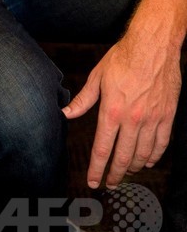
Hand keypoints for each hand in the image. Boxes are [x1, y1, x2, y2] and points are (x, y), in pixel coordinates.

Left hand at [63, 29, 180, 187]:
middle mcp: (132, 120)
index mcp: (112, 111)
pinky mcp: (167, 116)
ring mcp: (152, 119)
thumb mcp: (97, 77)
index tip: (92, 181)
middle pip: (123, 157)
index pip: (101, 149)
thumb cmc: (123, 58)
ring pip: (143, 154)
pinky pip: (161, 144)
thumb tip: (66, 114)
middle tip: (110, 185)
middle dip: (115, 175)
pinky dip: (154, 156)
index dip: (96, 169)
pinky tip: (148, 161)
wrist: (153, 46)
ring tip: (127, 173)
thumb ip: (83, 100)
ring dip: (134, 168)